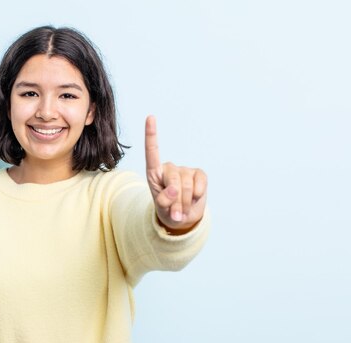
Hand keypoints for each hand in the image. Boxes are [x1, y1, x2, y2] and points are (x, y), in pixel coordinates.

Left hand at [145, 115, 206, 232]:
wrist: (183, 218)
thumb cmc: (167, 210)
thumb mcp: (161, 208)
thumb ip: (163, 200)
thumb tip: (174, 190)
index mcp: (154, 172)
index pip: (152, 151)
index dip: (151, 134)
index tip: (150, 117)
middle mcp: (169, 168)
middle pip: (173, 180)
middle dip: (175, 201)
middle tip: (175, 213)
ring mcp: (185, 170)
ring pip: (186, 186)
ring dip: (185, 203)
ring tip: (182, 210)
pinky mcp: (199, 174)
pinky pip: (200, 184)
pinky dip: (197, 195)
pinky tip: (195, 198)